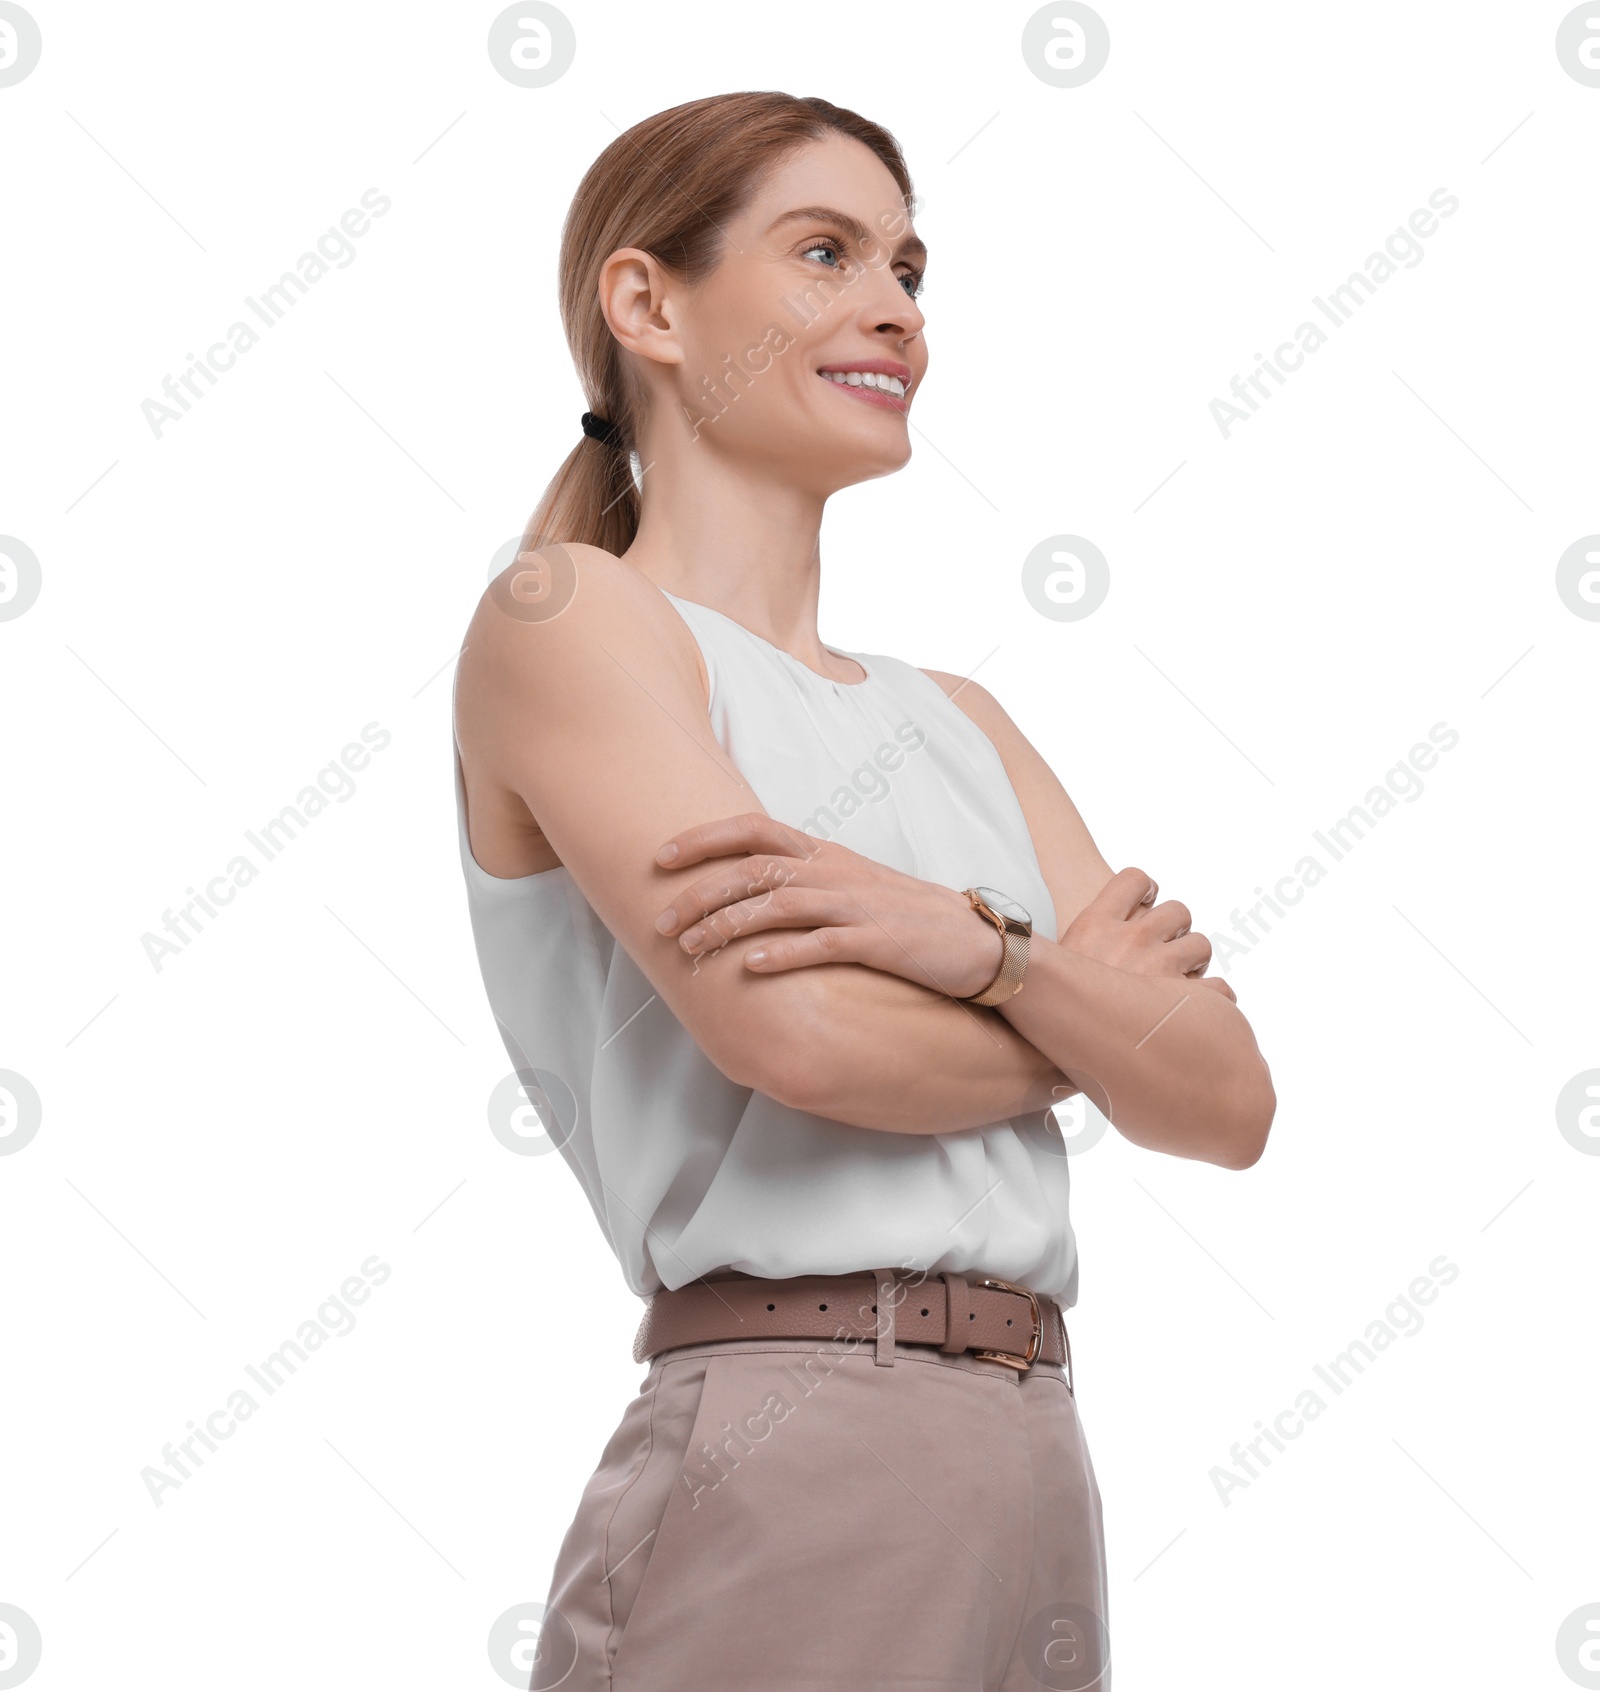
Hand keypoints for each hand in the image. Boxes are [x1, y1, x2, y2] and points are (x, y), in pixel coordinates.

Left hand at [652, 812, 1007, 999]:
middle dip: (700, 892)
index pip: (754, 829)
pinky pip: (824, 944)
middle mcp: (836, 872)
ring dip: (728, 926)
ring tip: (690, 949)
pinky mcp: (879, 942)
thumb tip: (748, 888)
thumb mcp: (853, 887)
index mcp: (826, 854)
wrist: (979, 945)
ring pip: (779, 905)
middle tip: (660, 920)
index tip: (660, 856)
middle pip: (754, 869)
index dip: (703, 838)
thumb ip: (805, 881)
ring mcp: (857, 906)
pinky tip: (752, 969)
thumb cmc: (909, 919)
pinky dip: (784, 954)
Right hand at [1062, 867, 1235, 1001]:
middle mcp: (1132, 937)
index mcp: (1096, 923)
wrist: (1047, 1054)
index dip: (1147, 889)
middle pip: (1177, 911)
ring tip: (1180, 983)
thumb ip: (1076, 946)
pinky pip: (1220, 988)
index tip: (1146, 903)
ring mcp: (1160, 967)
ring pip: (1201, 945)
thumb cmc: (1046, 1013)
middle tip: (1164, 954)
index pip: (1134, 879)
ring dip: (1194, 962)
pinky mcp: (1183, 1001)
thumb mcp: (1049, 966)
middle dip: (1177, 931)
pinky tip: (1198, 1011)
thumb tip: (1083, 945)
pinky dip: (1215, 999)